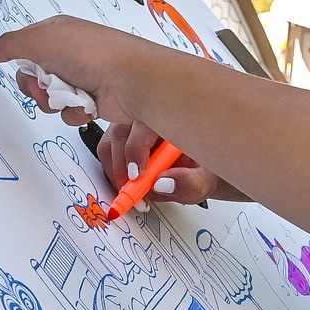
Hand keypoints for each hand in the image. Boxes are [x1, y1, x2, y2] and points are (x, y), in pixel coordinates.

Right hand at [0, 18, 174, 139]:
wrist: (128, 79)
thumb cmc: (87, 52)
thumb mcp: (40, 40)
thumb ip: (8, 46)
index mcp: (56, 33)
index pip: (23, 49)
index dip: (19, 61)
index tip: (21, 66)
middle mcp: (67, 55)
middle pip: (31, 78)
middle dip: (36, 86)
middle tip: (48, 83)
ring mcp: (79, 79)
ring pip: (47, 99)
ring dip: (55, 101)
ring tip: (73, 94)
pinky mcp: (89, 101)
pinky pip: (67, 113)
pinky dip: (74, 111)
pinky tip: (88, 104)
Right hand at [95, 119, 220, 204]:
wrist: (195, 170)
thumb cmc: (200, 168)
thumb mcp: (203, 180)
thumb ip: (189, 184)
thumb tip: (161, 184)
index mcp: (171, 116)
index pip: (144, 123)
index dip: (136, 149)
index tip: (138, 176)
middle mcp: (146, 116)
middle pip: (120, 133)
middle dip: (122, 167)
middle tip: (134, 193)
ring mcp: (129, 124)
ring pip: (109, 144)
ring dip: (116, 173)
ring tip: (135, 194)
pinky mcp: (119, 137)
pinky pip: (107, 152)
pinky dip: (113, 173)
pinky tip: (129, 186)